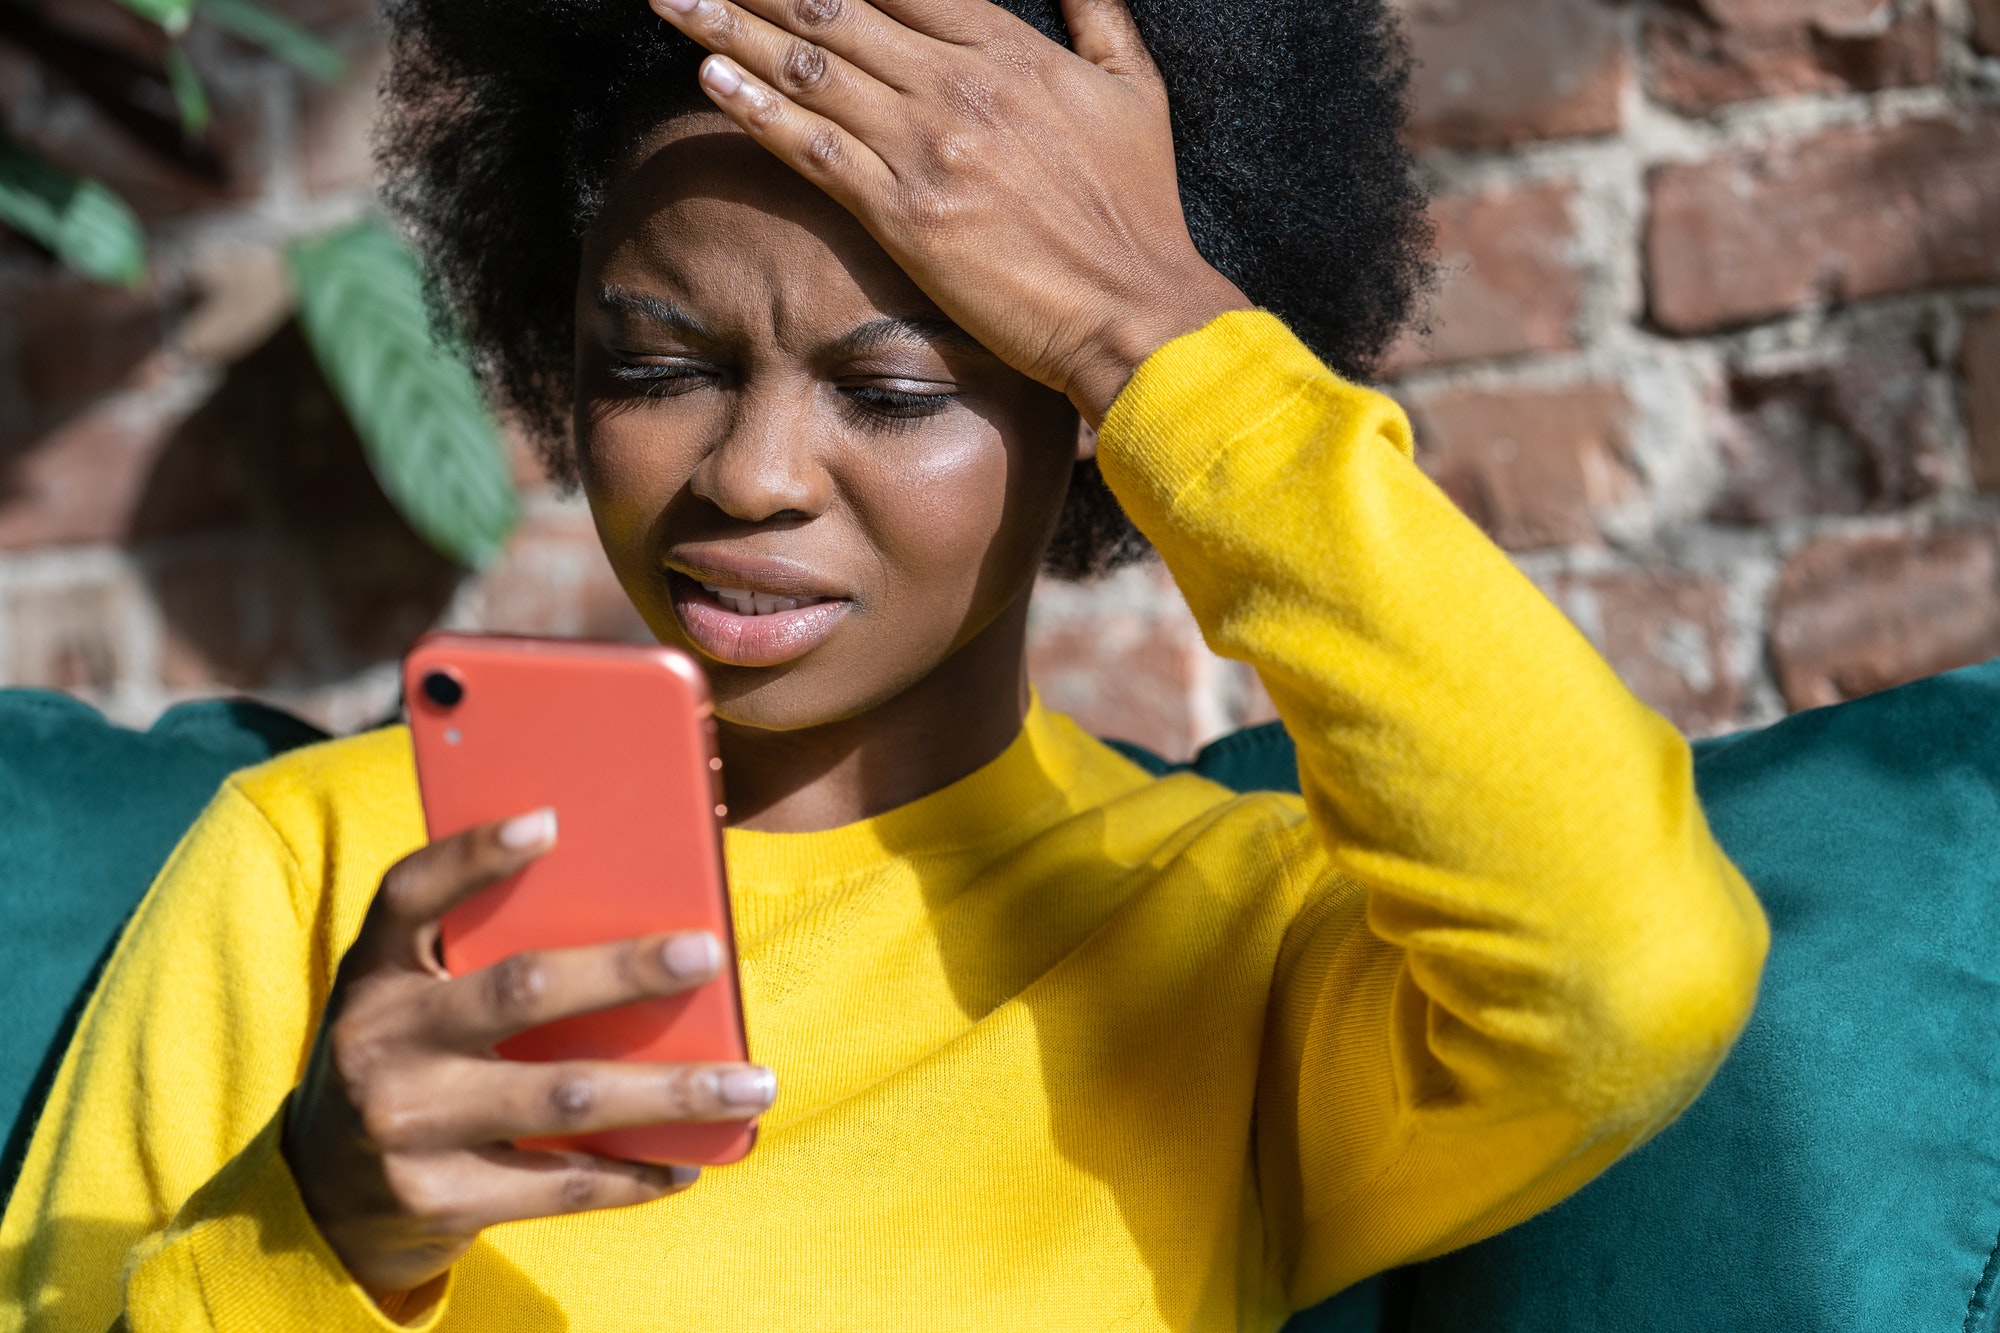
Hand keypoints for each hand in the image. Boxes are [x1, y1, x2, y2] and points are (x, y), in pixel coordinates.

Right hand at [283, 810, 775, 1300]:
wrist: (323, 1198)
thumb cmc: (409, 1060)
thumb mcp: (411, 997)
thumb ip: (479, 952)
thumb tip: (637, 911)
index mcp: (374, 971)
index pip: (410, 893)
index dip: (473, 855)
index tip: (550, 822)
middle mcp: (380, 1041)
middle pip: (518, 989)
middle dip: (623, 970)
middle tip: (707, 953)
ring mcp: (404, 1126)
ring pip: (563, 1095)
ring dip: (670, 1091)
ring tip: (751, 1083)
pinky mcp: (437, 1199)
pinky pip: (559, 1183)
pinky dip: (634, 1172)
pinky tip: (690, 1158)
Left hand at [647, 0, 1251, 424]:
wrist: (1134, 310)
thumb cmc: (1138, 210)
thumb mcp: (1133, 89)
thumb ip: (1096, 14)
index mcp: (1009, 50)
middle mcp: (957, 86)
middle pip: (834, 9)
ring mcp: (926, 149)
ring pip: (810, 70)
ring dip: (730, 29)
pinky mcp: (903, 216)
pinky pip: (815, 151)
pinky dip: (758, 112)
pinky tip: (710, 80)